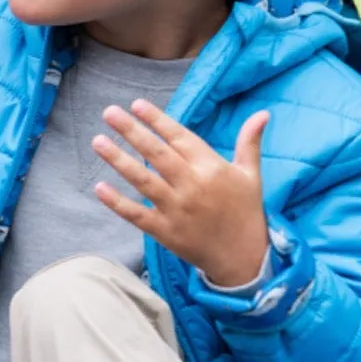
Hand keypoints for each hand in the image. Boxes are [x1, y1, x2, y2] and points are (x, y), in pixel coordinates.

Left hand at [92, 101, 270, 287]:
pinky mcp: (165, 231)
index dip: (158, 120)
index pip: (179, 137)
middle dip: (132, 131)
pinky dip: (117, 202)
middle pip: (157, 153)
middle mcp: (193, 185)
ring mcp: (177, 209)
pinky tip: (98, 187)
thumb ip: (249, 142)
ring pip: (143, 180)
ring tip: (97, 141)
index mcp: (212, 168)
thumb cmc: (245, 210)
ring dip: (118, 160)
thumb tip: (263, 113)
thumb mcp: (250, 174)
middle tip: (109, 112)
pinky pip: (137, 214)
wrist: (245, 257)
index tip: (136, 104)